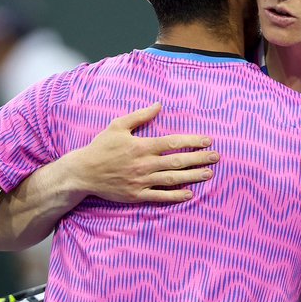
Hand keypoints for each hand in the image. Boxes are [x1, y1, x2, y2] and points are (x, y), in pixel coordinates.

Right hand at [74, 102, 218, 203]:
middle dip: (199, 158)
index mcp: (142, 146)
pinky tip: (189, 193)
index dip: (193, 141)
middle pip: (178, 161)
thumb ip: (140, 116)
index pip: (173, 142)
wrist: (84, 172)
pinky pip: (160, 196)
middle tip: (216, 157)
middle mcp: (145, 164)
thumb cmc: (101, 147)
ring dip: (193, 176)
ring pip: (173, 178)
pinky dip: (176, 195)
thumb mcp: (118, 126)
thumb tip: (159, 105)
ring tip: (209, 173)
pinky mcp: (137, 195)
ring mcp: (142, 181)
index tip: (208, 140)